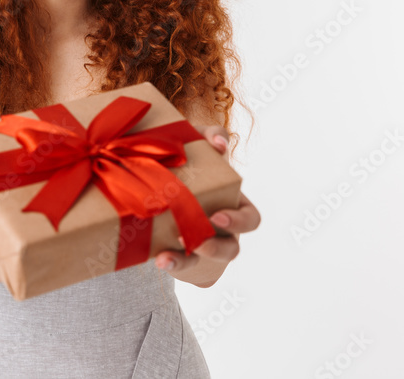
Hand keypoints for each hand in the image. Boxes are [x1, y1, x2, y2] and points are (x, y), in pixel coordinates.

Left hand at [153, 125, 260, 285]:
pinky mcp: (180, 255)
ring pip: (201, 264)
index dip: (238, 221)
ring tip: (167, 257)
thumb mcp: (198, 145)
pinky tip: (159, 259)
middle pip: (231, 250)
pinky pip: (181, 266)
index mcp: (232, 206)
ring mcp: (199, 246)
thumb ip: (211, 137)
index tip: (216, 216)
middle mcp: (220, 231)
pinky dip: (171, 263)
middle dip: (213, 248)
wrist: (153, 181)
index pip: (250, 219)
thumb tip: (219, 144)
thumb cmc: (186, 161)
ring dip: (188, 261)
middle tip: (192, 239)